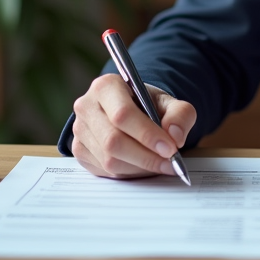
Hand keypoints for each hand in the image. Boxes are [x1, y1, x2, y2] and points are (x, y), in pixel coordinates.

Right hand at [70, 74, 196, 178]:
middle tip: (171, 163)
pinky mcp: (79, 151)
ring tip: (161, 165)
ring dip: (140, 168)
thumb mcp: (168, 102)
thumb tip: (175, 136)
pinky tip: (143, 166)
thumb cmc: (146, 104)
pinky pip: (104, 171)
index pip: (123, 114)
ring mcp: (80, 130)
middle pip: (113, 141)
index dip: (147, 135)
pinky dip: (129, 173)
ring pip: (109, 160)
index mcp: (106, 86)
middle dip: (146, 157)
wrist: (129, 110)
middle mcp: (87, 106)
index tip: (170, 148)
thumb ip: (180, 114)